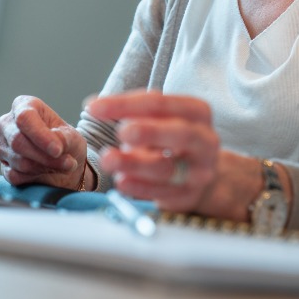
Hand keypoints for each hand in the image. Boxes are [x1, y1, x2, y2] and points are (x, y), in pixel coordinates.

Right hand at [0, 96, 87, 188]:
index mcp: (24, 105)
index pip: (24, 117)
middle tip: (68, 163)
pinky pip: (16, 175)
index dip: (40, 135)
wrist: (64, 162)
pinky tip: (47, 171)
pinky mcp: (2, 166)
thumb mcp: (72, 136)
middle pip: (18, 141)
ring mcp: (1, 145)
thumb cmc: (66, 143)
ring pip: (18, 160)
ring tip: (63, 165)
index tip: (58, 150)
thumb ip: (64, 138)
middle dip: (45, 156)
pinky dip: (35, 177)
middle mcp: (7, 123)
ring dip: (45, 167)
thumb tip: (55, 145)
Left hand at [89, 90, 221, 212]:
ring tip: (108, 159)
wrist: (198, 174)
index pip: (161, 104)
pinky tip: (121, 181)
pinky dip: (140, 187)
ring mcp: (200, 170)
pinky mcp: (189, 195)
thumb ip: (135, 111)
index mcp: (197, 112)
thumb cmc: (170, 139)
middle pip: (180, 133)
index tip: (93, 107)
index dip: (125, 104)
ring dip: (135, 163)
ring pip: (168, 167)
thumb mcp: (159, 119)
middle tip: (121, 131)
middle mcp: (205, 139)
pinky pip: (163, 192)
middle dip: (150, 131)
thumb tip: (99, 106)